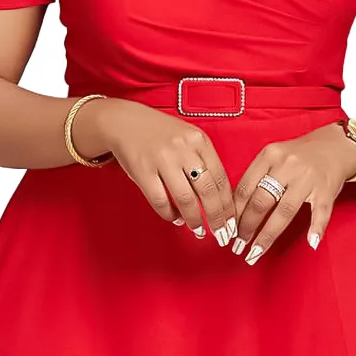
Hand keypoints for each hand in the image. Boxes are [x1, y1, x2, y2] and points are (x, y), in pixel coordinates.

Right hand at [78, 98, 238, 245]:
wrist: (124, 122)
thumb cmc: (159, 134)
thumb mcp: (188, 138)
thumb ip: (203, 161)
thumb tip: (217, 198)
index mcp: (199, 140)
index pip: (221, 178)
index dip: (227, 205)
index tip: (231, 221)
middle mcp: (183, 149)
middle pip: (207, 191)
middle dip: (216, 217)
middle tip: (220, 233)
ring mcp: (162, 160)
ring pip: (185, 199)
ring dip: (194, 220)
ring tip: (198, 229)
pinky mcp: (143, 171)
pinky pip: (160, 201)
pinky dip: (170, 214)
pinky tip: (175, 219)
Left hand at [230, 123, 355, 264]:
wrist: (336, 145)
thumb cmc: (299, 156)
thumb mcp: (274, 157)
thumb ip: (256, 177)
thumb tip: (234, 210)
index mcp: (269, 155)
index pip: (245, 189)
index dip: (233, 213)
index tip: (226, 230)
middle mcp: (287, 165)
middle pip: (260, 201)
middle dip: (246, 227)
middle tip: (237, 245)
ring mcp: (307, 178)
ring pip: (284, 211)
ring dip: (267, 235)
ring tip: (255, 252)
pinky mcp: (326, 189)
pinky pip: (321, 212)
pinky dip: (317, 228)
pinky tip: (311, 242)